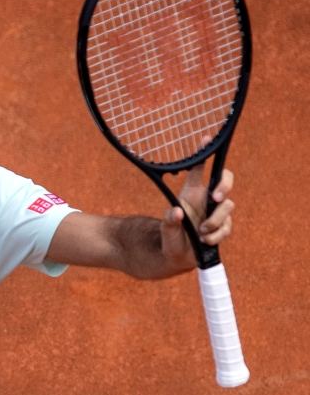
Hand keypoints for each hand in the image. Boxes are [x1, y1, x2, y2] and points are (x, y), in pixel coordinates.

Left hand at [160, 143, 235, 266]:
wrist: (178, 256)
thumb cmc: (171, 236)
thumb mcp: (166, 229)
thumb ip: (169, 221)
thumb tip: (177, 213)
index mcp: (191, 193)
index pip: (199, 169)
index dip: (203, 154)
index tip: (205, 139)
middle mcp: (206, 200)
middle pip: (225, 180)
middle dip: (225, 186)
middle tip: (216, 198)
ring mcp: (216, 212)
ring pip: (228, 207)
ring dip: (214, 220)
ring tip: (201, 232)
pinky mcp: (223, 227)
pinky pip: (227, 227)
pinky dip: (216, 235)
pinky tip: (205, 241)